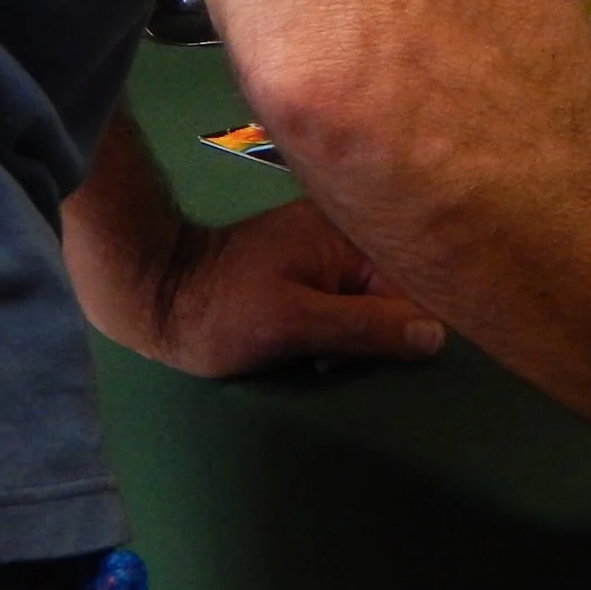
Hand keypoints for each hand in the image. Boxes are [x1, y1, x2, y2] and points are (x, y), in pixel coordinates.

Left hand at [109, 199, 446, 378]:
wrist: (154, 294)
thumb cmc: (219, 312)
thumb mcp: (292, 326)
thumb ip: (366, 328)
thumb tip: (436, 336)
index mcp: (350, 235)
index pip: (411, 289)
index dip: (394, 333)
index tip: (346, 357)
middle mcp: (348, 231)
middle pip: (397, 293)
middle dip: (370, 336)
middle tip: (321, 358)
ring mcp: (329, 243)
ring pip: (374, 299)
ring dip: (352, 335)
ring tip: (310, 354)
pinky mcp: (312, 258)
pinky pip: (351, 294)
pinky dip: (337, 324)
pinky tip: (308, 341)